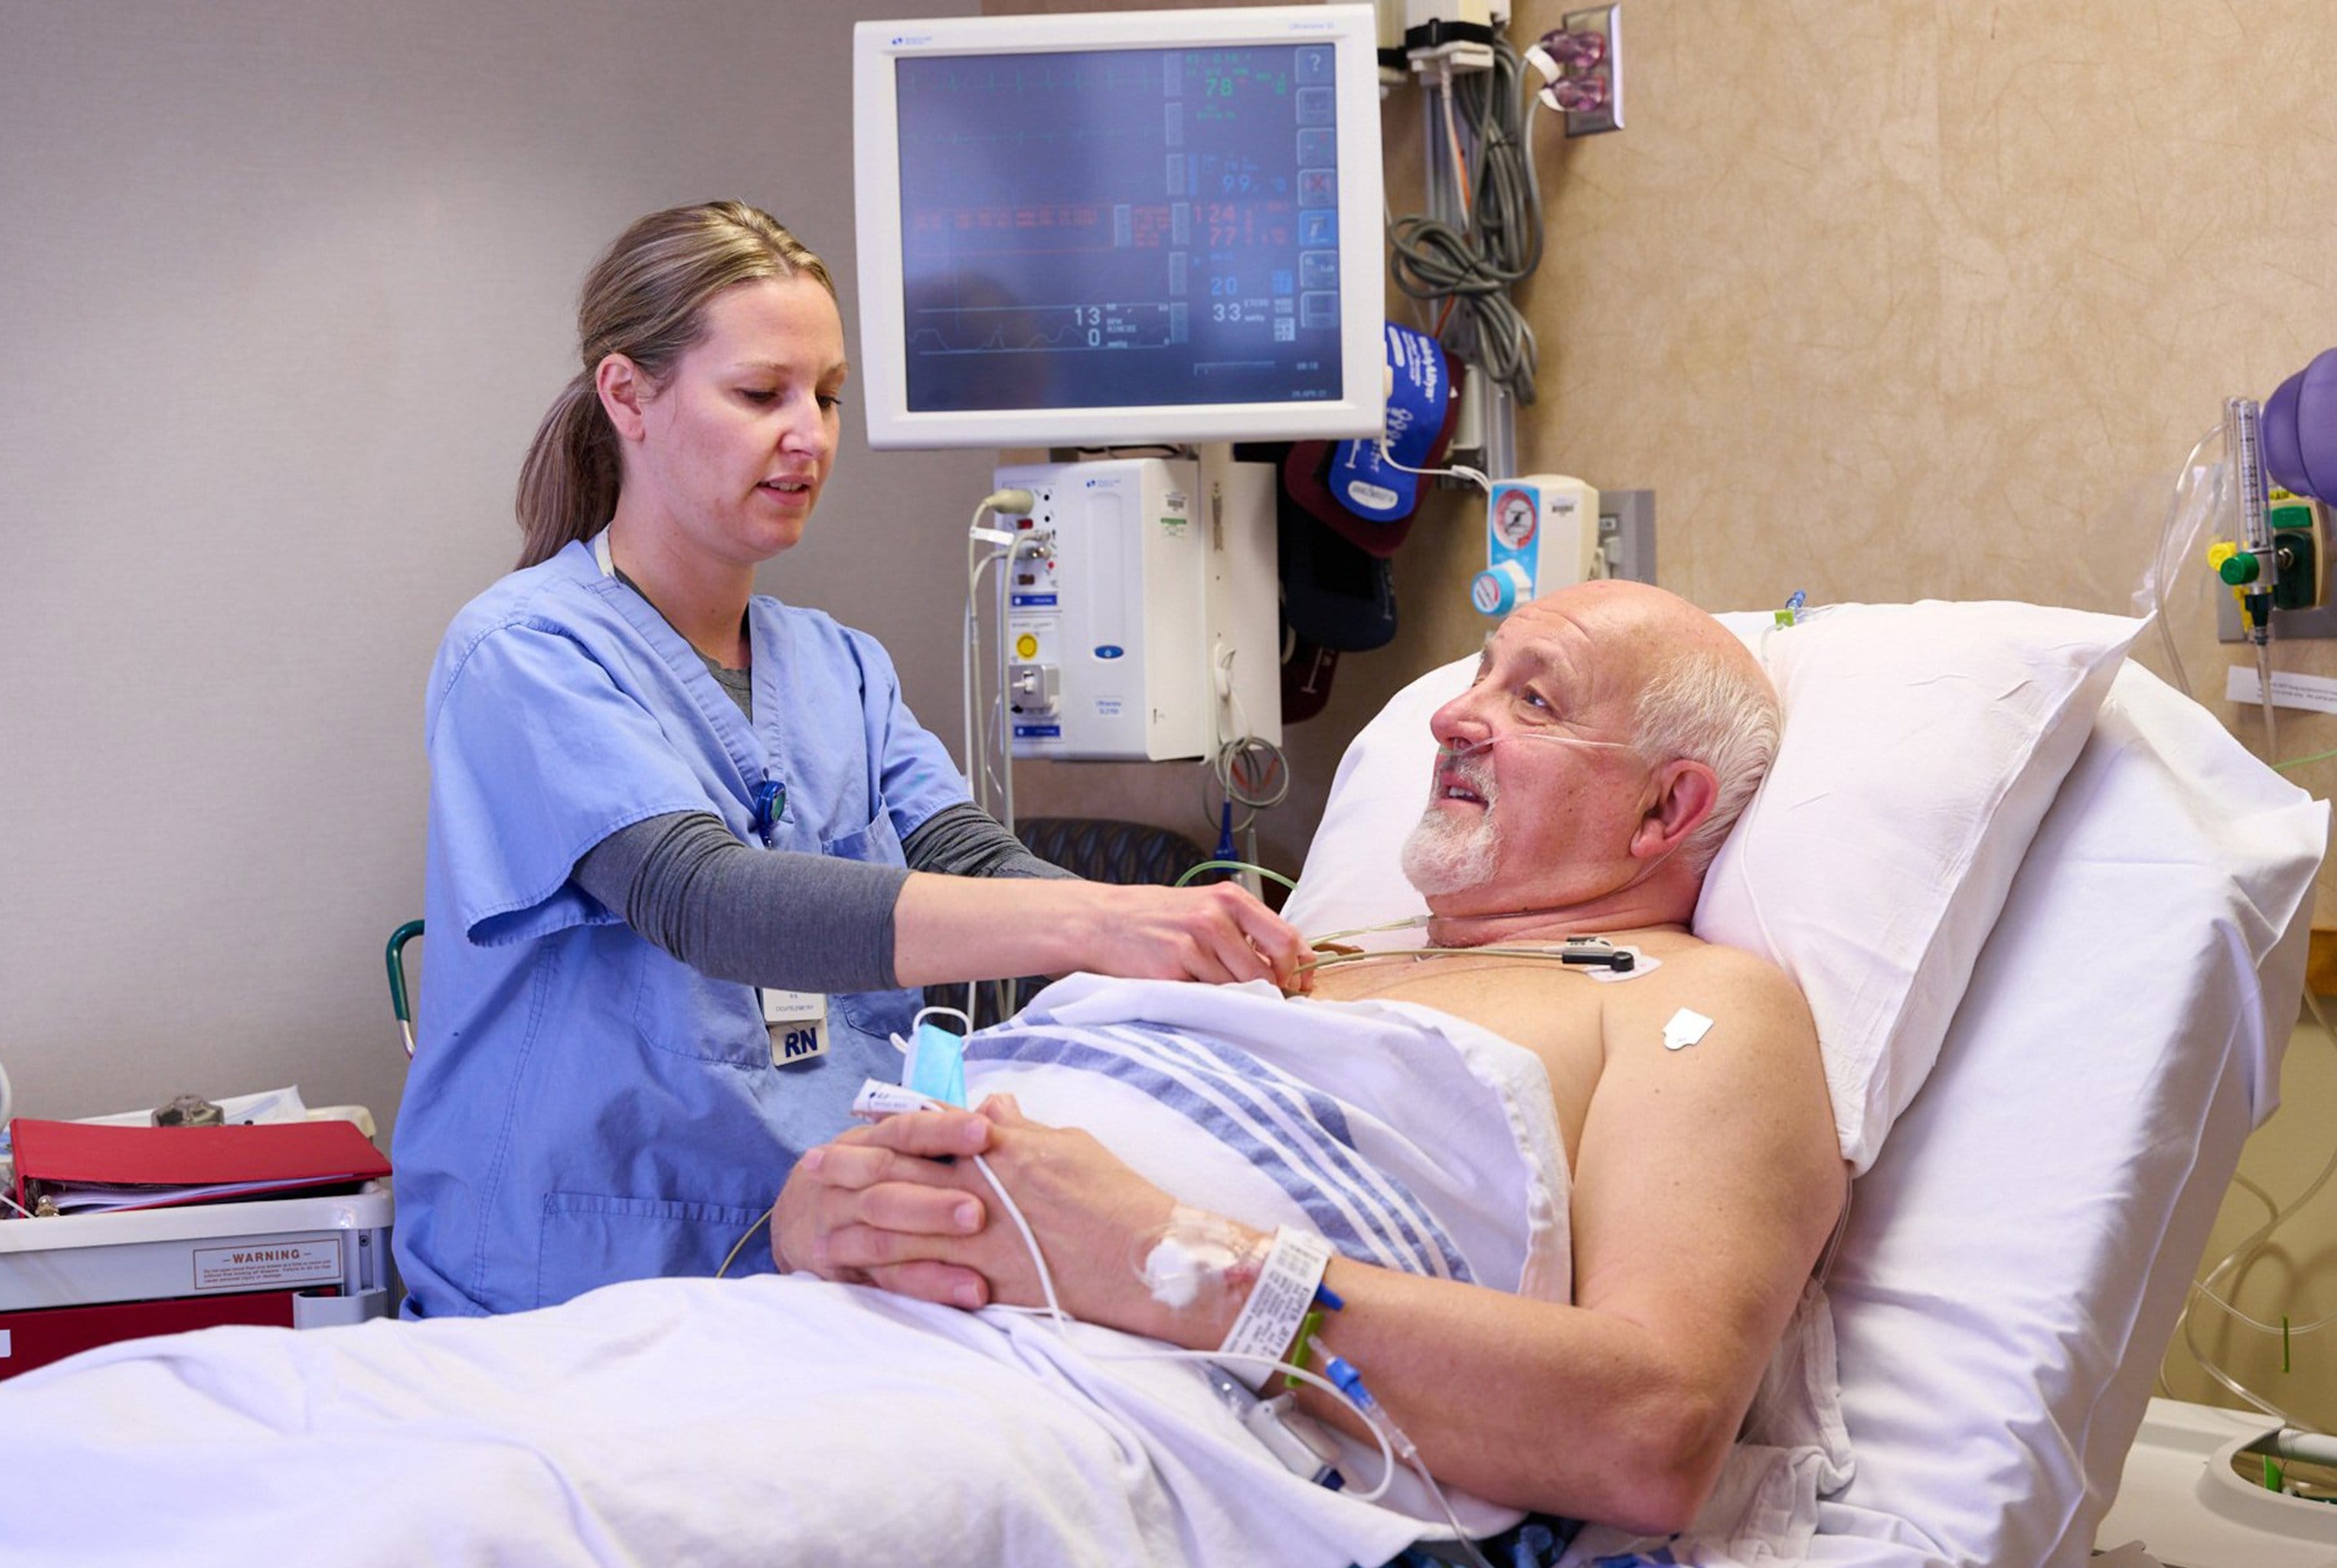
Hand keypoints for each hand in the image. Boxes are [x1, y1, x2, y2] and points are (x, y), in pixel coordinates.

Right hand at [771, 1108, 994, 1306]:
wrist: (798, 1218)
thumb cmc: (871, 1174)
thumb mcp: (896, 1145)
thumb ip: (948, 1132)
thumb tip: (1002, 1105)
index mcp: (865, 1143)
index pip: (904, 1131)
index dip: (943, 1130)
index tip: (984, 1132)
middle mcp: (845, 1184)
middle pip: (887, 1187)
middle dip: (933, 1199)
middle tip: (979, 1211)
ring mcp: (838, 1229)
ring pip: (882, 1238)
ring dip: (931, 1246)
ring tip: (978, 1258)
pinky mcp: (845, 1271)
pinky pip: (890, 1281)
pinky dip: (931, 1285)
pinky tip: (971, 1291)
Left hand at [803, 1095, 1201, 1341]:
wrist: (1145, 1257)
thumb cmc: (1117, 1199)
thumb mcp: (1071, 1146)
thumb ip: (1024, 1129)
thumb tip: (995, 1105)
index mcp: (1002, 1146)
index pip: (934, 1129)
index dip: (892, 1126)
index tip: (861, 1124)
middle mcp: (981, 1185)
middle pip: (901, 1171)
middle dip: (854, 1166)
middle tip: (814, 1165)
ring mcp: (978, 1234)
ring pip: (900, 1224)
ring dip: (854, 1219)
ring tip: (817, 1219)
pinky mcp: (983, 1278)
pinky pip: (921, 1275)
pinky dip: (885, 1273)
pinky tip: (858, 1275)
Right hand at [1074, 881, 1313, 993]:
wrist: (1100, 921)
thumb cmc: (1156, 919)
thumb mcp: (1203, 907)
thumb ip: (1243, 930)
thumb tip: (1291, 964)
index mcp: (1230, 898)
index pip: (1287, 938)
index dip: (1300, 969)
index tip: (1300, 986)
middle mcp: (1216, 916)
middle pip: (1269, 969)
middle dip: (1271, 991)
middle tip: (1262, 1000)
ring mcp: (1195, 941)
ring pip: (1238, 987)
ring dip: (1232, 997)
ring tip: (1209, 987)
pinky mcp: (1174, 966)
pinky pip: (1208, 996)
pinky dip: (1205, 1000)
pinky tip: (1187, 988)